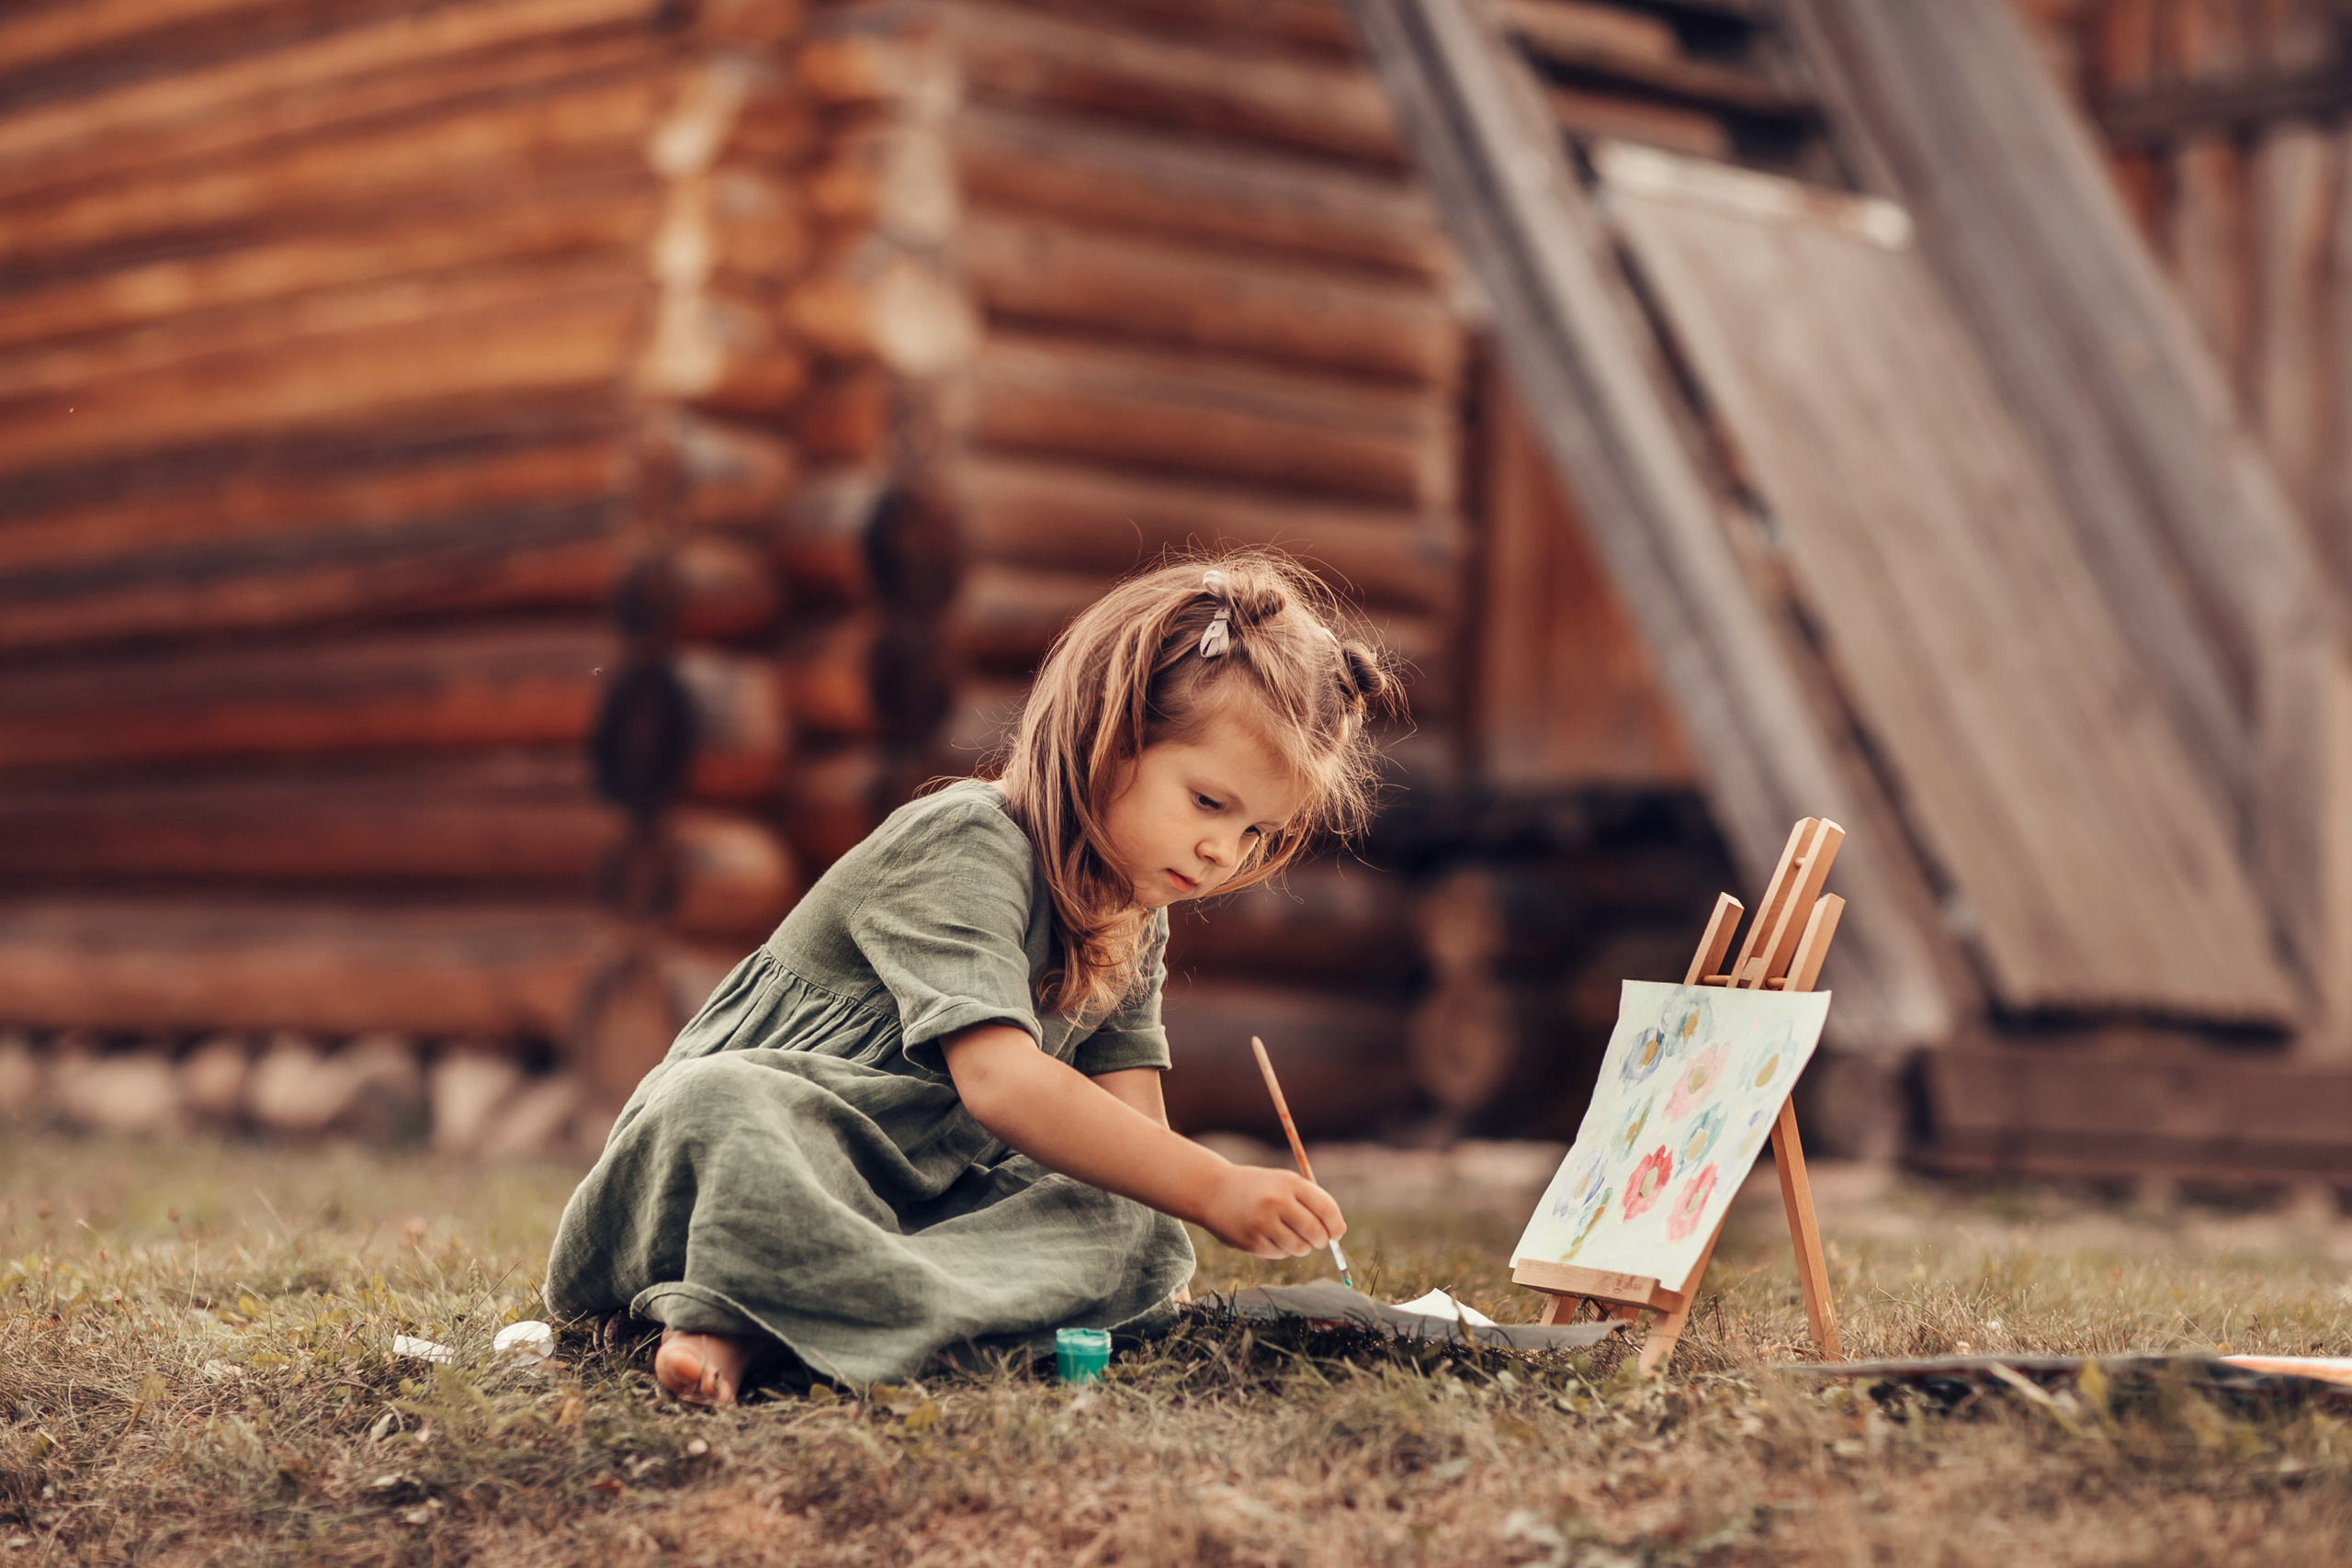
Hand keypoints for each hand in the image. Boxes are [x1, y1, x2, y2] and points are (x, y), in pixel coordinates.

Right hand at [1200, 1165, 1345, 1258]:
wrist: (1214, 1192)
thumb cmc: (1258, 1189)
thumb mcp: (1283, 1183)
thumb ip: (1312, 1202)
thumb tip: (1338, 1232)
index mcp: (1289, 1183)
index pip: (1326, 1209)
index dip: (1336, 1225)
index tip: (1336, 1233)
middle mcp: (1276, 1202)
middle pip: (1316, 1232)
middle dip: (1321, 1240)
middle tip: (1317, 1240)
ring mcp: (1263, 1223)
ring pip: (1300, 1248)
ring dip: (1301, 1246)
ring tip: (1288, 1235)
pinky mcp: (1252, 1242)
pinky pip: (1281, 1254)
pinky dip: (1281, 1249)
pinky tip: (1267, 1235)